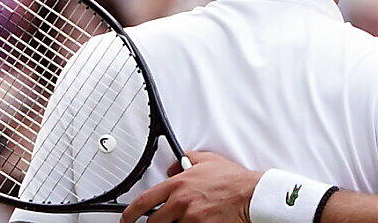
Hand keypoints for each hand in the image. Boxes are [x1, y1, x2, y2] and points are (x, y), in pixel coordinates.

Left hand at [121, 151, 260, 222]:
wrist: (250, 195)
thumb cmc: (232, 180)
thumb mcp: (207, 160)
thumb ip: (185, 160)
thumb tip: (174, 166)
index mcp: (178, 184)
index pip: (143, 202)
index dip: (129, 214)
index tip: (127, 219)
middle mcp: (181, 202)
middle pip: (154, 222)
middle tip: (162, 220)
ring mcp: (190, 218)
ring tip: (187, 217)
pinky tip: (198, 221)